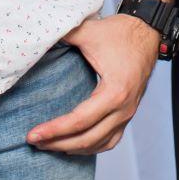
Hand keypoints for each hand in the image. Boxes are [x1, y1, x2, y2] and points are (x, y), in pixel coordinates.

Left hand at [27, 13, 159, 154]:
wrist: (145, 32)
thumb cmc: (119, 33)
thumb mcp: (88, 31)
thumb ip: (62, 35)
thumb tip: (38, 37)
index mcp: (114, 92)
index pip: (79, 121)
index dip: (54, 130)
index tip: (32, 135)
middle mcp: (123, 108)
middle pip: (87, 138)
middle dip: (58, 143)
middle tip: (34, 142)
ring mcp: (127, 113)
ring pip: (99, 144)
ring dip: (73, 148)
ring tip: (48, 145)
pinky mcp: (127, 113)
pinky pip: (110, 140)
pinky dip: (91, 146)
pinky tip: (73, 144)